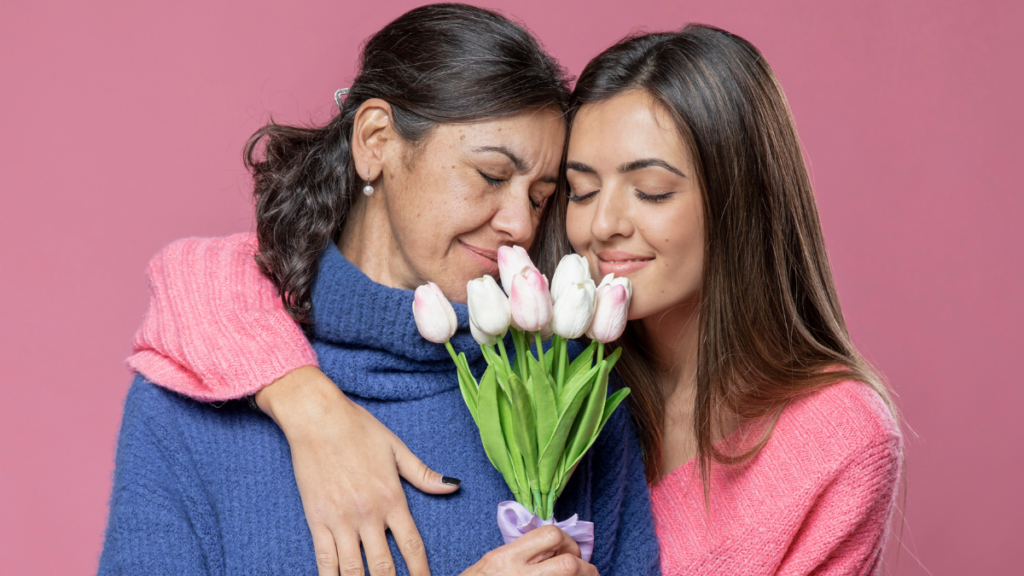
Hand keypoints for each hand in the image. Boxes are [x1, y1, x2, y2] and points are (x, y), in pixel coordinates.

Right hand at [256, 366, 458, 575]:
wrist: (317, 418)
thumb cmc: (358, 429)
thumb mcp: (397, 449)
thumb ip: (424, 475)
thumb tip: (453, 486)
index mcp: (392, 498)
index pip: (412, 546)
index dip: (421, 571)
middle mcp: (368, 514)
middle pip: (384, 567)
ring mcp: (340, 520)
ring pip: (354, 570)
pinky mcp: (317, 520)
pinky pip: (324, 560)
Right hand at [460, 526, 597, 575]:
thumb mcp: (489, 564)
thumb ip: (517, 553)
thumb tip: (549, 547)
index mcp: (506, 558)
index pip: (549, 535)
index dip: (567, 541)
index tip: (569, 550)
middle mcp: (518, 575)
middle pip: (568, 564)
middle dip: (584, 566)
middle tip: (586, 570)